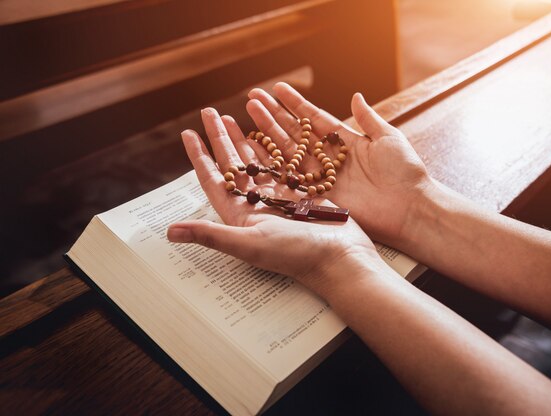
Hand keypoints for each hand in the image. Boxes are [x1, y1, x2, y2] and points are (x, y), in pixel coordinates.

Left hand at [166, 108, 379, 295]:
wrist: (340, 258)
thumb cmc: (296, 255)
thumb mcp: (249, 243)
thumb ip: (211, 234)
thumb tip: (170, 232)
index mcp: (240, 216)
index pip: (213, 180)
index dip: (199, 157)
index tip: (187, 134)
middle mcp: (257, 205)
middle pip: (232, 165)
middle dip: (219, 138)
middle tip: (209, 112)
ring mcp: (280, 198)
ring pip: (257, 162)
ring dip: (244, 139)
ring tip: (233, 117)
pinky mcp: (301, 193)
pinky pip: (282, 164)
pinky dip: (274, 147)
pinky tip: (266, 133)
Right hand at [246, 82, 431, 248]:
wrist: (410, 208)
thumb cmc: (405, 172)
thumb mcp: (388, 138)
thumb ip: (368, 119)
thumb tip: (356, 96)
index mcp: (345, 141)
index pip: (313, 118)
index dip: (294, 104)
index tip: (276, 88)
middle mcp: (329, 158)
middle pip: (295, 133)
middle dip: (273, 116)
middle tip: (252, 99)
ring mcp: (321, 177)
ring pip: (288, 152)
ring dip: (268, 135)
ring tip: (249, 116)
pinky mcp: (318, 196)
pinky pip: (292, 179)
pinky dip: (275, 166)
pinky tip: (256, 152)